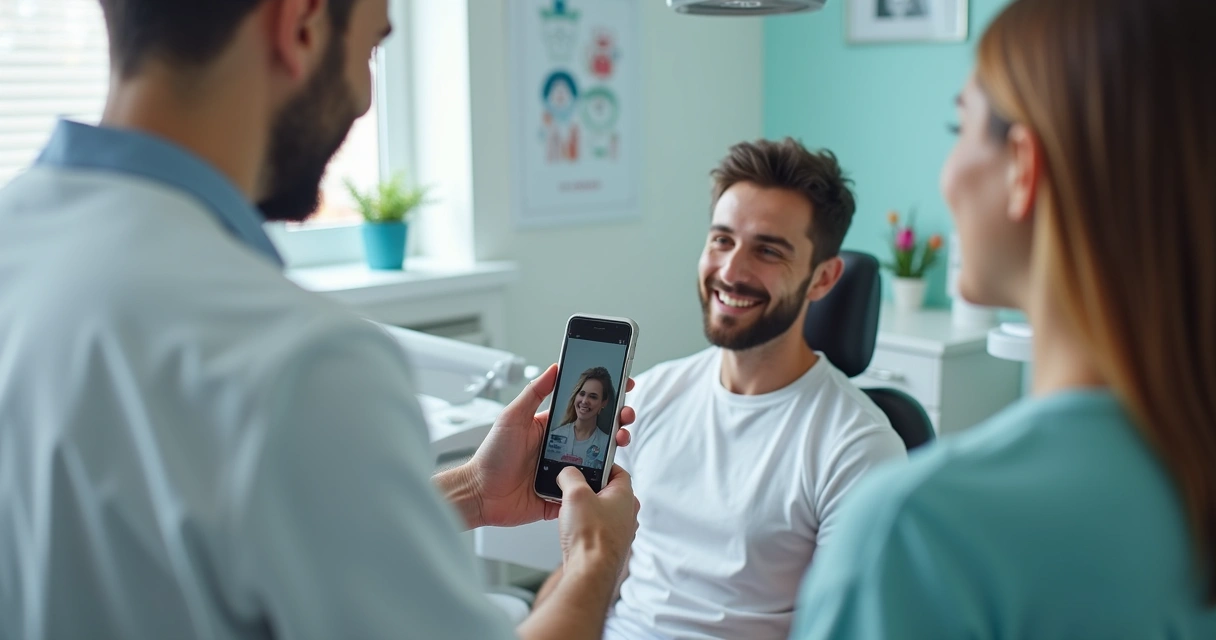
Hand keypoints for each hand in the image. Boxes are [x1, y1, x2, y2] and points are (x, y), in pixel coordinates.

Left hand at [464, 364, 634, 527]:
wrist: (480, 494)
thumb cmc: (491, 456)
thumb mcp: (512, 417)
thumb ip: (534, 393)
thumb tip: (554, 368)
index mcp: (552, 427)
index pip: (585, 409)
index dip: (605, 398)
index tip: (623, 385)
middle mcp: (562, 447)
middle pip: (599, 432)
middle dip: (618, 421)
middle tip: (625, 416)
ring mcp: (566, 471)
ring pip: (600, 460)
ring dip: (615, 450)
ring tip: (620, 440)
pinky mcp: (565, 494)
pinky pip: (589, 490)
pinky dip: (602, 484)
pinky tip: (610, 474)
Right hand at [556, 465, 638, 577]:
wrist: (590, 572)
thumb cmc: (590, 537)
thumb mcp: (575, 494)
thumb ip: (571, 476)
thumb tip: (568, 472)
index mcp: (626, 496)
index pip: (618, 471)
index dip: (601, 465)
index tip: (587, 464)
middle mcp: (627, 514)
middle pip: (608, 491)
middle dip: (589, 488)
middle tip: (573, 486)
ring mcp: (620, 531)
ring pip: (602, 511)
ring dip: (586, 508)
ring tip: (569, 509)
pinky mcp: (609, 546)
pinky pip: (597, 528)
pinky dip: (585, 525)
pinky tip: (572, 528)